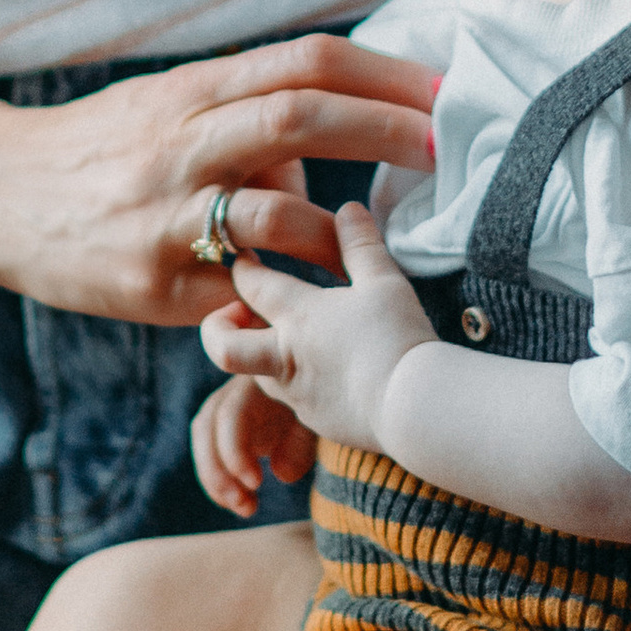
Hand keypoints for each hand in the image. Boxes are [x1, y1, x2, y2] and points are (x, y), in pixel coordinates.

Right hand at [0, 37, 439, 330]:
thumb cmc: (95, 149)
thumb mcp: (165, 109)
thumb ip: (244, 117)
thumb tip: (326, 144)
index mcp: (192, 91)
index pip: (304, 62)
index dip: (382, 73)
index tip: (439, 91)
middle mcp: (182, 142)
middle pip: (301, 114)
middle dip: (385, 127)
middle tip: (442, 145)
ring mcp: (166, 213)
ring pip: (276, 211)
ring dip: (343, 229)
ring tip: (379, 243)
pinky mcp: (152, 280)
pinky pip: (238, 291)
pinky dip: (284, 295)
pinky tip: (310, 303)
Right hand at [192, 372, 316, 516]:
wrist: (315, 388)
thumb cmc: (319, 403)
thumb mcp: (317, 419)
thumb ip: (301, 443)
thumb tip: (281, 474)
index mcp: (259, 383)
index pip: (233, 413)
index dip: (235, 451)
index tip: (256, 484)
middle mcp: (234, 391)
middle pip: (208, 428)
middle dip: (220, 472)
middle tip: (248, 506)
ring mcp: (224, 405)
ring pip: (203, 441)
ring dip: (215, 480)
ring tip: (246, 509)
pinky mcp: (223, 426)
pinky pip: (209, 452)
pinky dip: (218, 481)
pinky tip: (239, 503)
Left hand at [199, 202, 434, 453]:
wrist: (414, 408)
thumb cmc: (398, 338)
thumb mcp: (384, 280)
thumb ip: (361, 244)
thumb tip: (348, 208)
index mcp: (298, 314)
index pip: (251, 284)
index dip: (242, 266)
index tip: (241, 256)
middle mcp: (286, 356)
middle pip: (223, 346)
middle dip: (216, 327)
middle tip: (231, 313)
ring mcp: (297, 395)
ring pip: (257, 376)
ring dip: (260, 357)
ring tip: (287, 341)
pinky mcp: (317, 422)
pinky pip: (292, 403)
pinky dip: (298, 386)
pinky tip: (326, 376)